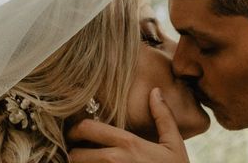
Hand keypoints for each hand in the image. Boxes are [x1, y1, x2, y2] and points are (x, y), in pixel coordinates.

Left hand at [68, 88, 189, 162]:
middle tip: (77, 151)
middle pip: (75, 154)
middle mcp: (114, 161)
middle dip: (74, 152)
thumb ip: (163, 116)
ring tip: (85, 161)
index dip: (76, 129)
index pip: (88, 129)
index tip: (76, 132)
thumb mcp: (174, 144)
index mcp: (128, 144)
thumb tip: (155, 91)